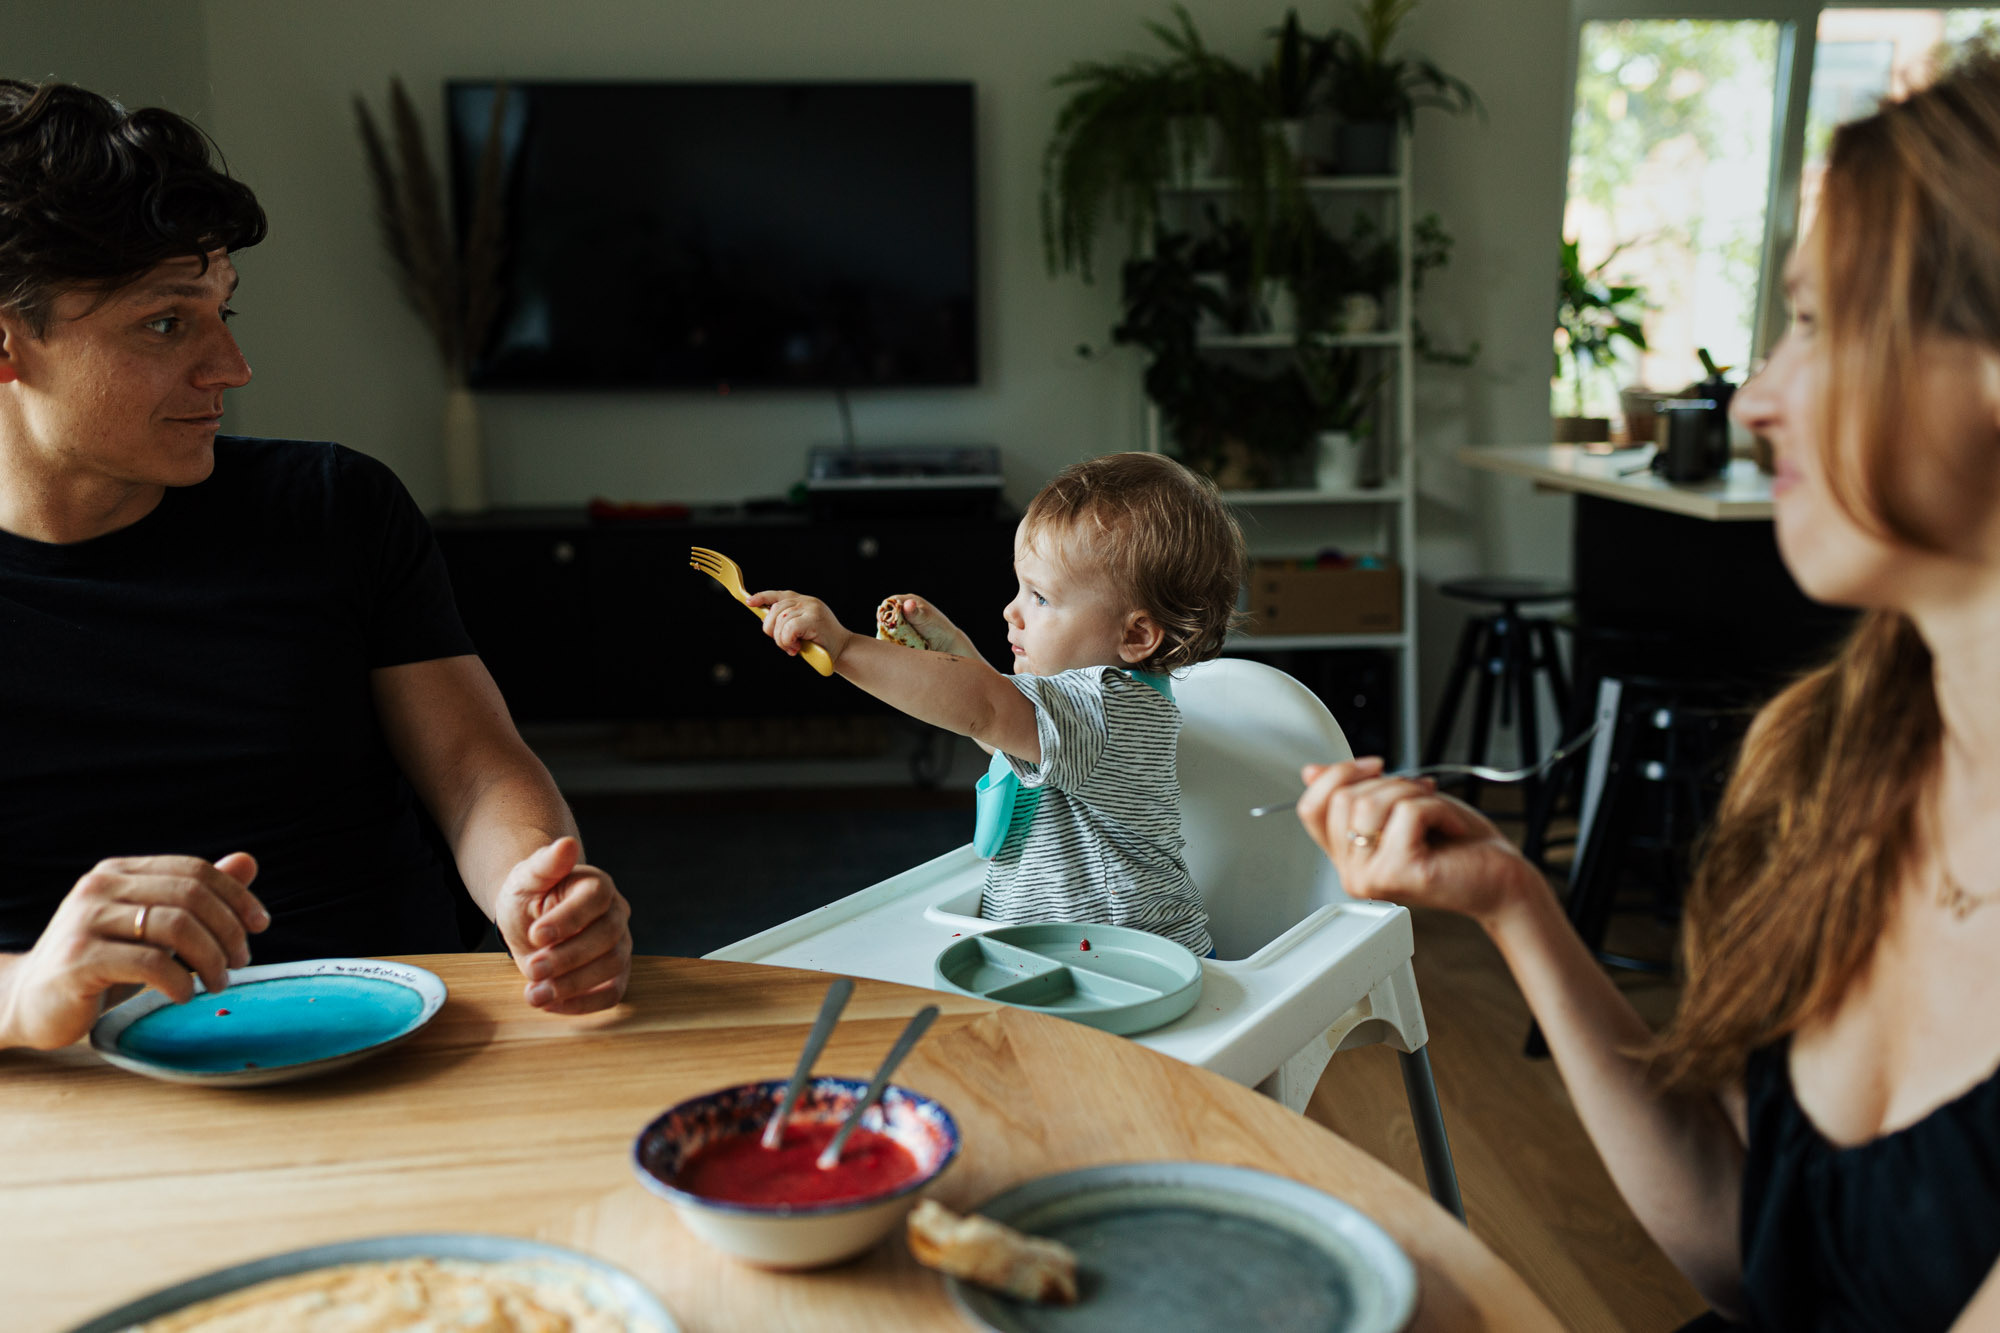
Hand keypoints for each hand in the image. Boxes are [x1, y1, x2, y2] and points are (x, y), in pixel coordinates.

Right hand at [0, 853, 265, 1050]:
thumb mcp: (151, 929)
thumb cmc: (101, 964)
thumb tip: (249, 861)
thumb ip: (195, 897)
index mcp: (119, 873)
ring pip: (176, 926)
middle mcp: (100, 887)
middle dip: (228, 930)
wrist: (29, 1001)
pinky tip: (185, 995)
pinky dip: (180, 980)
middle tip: (241, 961)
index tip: (260, 926)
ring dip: (211, 958)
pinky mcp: (78, 959)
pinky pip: (150, 963)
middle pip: (191, 896)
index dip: (235, 896)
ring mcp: (85, 921)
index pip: (194, 871)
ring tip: (219, 983)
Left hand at [494, 837, 631, 1014]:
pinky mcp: (615, 974)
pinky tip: (550, 1004)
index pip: (596, 899)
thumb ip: (545, 864)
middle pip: (607, 937)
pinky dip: (584, 1004)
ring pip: (612, 967)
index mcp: (598, 885)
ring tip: (534, 995)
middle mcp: (616, 914)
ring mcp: (620, 945)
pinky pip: (613, 993)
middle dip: (568, 958)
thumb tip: (567, 843)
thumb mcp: (526, 879)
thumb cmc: (529, 897)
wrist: (531, 922)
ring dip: (573, 985)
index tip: (536, 934)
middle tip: (532, 970)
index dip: (569, 919)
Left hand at [746, 590, 854, 663]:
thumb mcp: (801, 629)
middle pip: (775, 610)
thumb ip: (787, 622)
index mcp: (804, 601)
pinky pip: (789, 629)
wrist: (843, 650)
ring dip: (781, 640)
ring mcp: (811, 608)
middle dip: (771, 630)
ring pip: (780, 621)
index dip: (762, 597)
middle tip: (783, 644)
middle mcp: (807, 601)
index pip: (778, 595)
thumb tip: (766, 622)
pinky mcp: (814, 619)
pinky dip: (787, 641)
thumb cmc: (821, 643)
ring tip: (793, 647)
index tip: (750, 601)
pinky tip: (796, 647)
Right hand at [886, 594, 974, 655]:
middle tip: (886, 631)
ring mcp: (901, 624)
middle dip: (884, 623)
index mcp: (908, 601)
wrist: (945, 643)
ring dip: (887, 633)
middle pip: (886, 615)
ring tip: (891, 639)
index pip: (891, 602)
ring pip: (887, 627)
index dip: (885, 609)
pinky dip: (891, 641)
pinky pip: (891, 637)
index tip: (882, 618)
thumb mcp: (925, 617)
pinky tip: (892, 644)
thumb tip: (908, 604)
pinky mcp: (901, 636)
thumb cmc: (937, 626)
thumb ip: (915, 613)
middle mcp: (903, 612)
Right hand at [1297, 757, 1542, 927]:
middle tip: (1422, 795)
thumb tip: (1312, 771)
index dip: (1337, 775)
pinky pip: (1408, 813)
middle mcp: (1353, 874)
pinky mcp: (1399, 874)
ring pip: (1371, 803)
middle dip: (1390, 782)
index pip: (1311, 809)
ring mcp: (1371, 878)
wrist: (1501, 879)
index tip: (1374, 765)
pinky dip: (1438, 808)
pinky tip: (1450, 827)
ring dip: (1414, 793)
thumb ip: (1357, 792)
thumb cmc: (1459, 846)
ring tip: (1436, 811)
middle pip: (1343, 799)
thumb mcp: (1401, 806)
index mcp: (1348, 857)